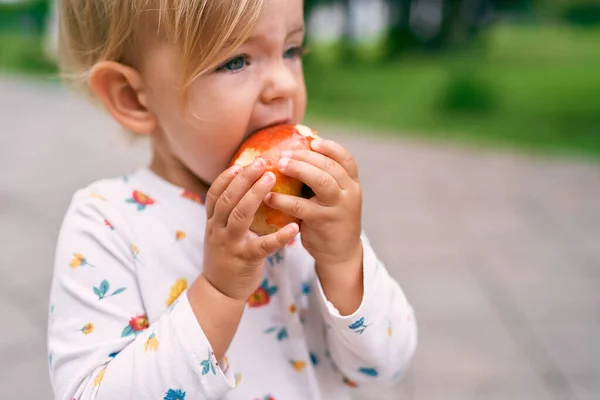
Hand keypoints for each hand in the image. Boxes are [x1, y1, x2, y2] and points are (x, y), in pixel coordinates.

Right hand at [202, 158, 299, 300]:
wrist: (220, 291)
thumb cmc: (227, 257)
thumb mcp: (221, 233)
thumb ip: (229, 214)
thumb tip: (248, 189)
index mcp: (213, 222)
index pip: (215, 194)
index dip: (226, 177)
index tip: (240, 163)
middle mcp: (218, 230)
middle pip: (228, 199)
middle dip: (244, 178)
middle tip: (261, 162)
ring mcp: (230, 244)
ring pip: (240, 215)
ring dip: (255, 195)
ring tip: (272, 180)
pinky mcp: (245, 259)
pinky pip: (263, 245)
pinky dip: (279, 236)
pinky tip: (294, 227)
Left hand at [264, 139, 362, 273]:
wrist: (340, 254)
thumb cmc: (331, 219)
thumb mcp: (335, 198)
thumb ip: (324, 179)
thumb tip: (297, 154)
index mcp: (352, 184)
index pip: (346, 159)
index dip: (330, 147)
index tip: (312, 141)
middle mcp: (349, 193)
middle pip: (330, 166)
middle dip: (306, 157)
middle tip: (284, 154)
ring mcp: (338, 208)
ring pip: (321, 181)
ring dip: (298, 169)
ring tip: (278, 166)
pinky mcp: (323, 222)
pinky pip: (301, 207)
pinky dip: (283, 200)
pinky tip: (268, 197)